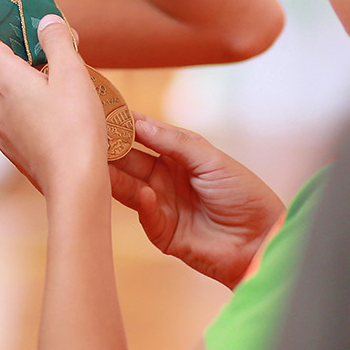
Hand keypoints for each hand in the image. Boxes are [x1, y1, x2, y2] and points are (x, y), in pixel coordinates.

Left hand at [0, 16, 107, 197]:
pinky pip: (25, 125)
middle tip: (68, 73)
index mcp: (5, 80)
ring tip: (72, 104)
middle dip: (35, 68)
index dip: (7, 35)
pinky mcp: (16, 153)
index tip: (34, 37)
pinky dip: (41, 121)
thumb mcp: (73, 73)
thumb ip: (57, 40)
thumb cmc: (75, 126)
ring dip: (40, 96)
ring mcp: (4, 132)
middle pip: (8, 73)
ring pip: (18, 101)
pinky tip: (67, 128)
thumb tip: (45, 20)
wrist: (76, 184)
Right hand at [109, 116, 284, 287]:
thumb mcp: (211, 159)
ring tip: (98, 164)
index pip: (143, 135)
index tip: (102, 110)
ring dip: (115, 176)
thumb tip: (138, 122)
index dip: (125, 123)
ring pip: (129, 186)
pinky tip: (144, 193)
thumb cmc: (243, 193)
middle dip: (111, 148)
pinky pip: (145, 215)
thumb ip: (174, 141)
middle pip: (130, 160)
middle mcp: (164, 177)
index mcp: (177, 155)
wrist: (260, 239)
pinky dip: (143, 204)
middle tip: (88, 137)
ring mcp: (161, 204)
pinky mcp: (162, 232)